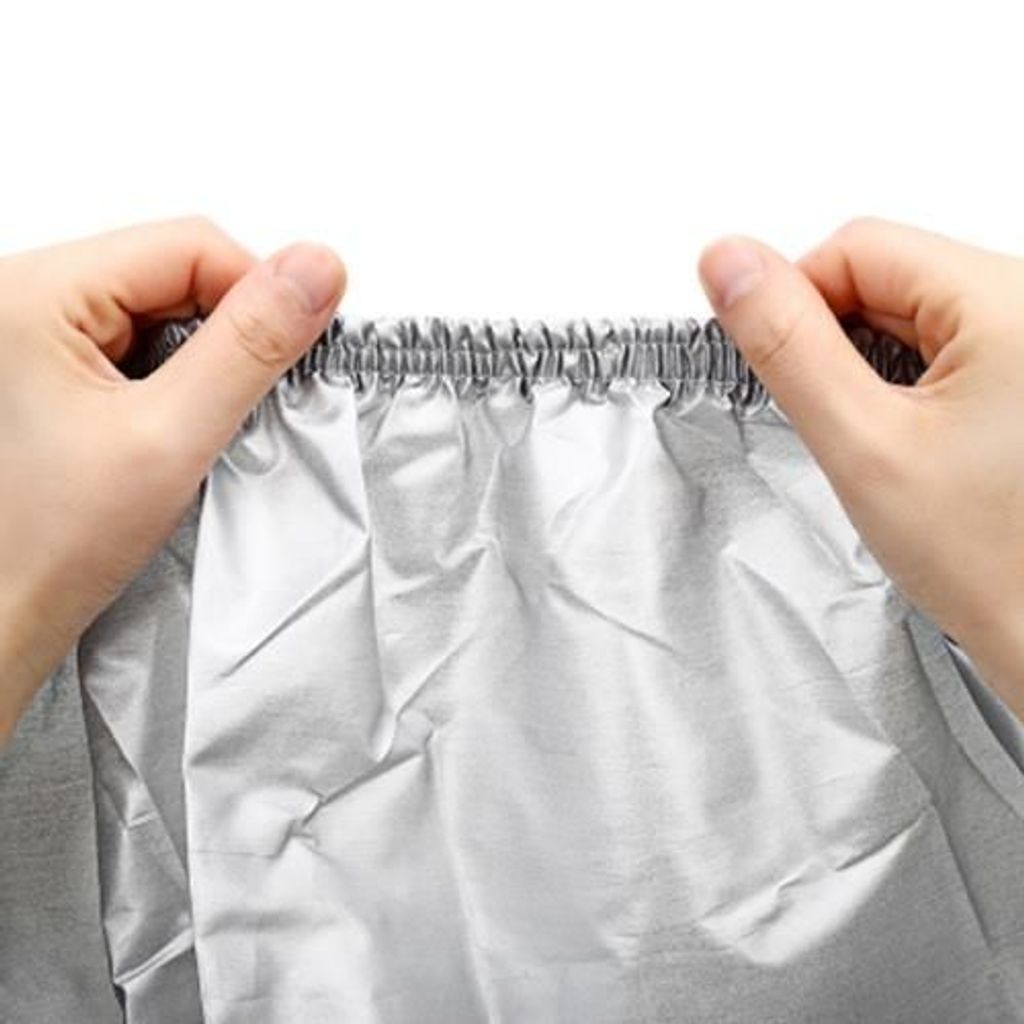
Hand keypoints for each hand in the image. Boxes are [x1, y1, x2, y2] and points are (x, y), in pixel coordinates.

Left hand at [0, 217, 346, 742]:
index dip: (260, 295)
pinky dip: (177, 377)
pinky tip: (170, 425)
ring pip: (163, 306)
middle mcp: (23, 296)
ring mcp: (32, 329)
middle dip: (230, 334)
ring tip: (194, 426)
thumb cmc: (45, 544)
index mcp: (32, 292)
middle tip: (239, 407)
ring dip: (205, 360)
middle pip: (176, 270)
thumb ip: (250, 348)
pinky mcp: (48, 361)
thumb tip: (316, 271)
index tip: (291, 356)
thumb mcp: (170, 438)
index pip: (190, 245)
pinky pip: (139, 340)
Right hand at [698, 216, 1023, 725]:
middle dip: (836, 341)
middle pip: (888, 273)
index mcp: (1009, 302)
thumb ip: (789, 346)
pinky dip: (907, 384)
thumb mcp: (864, 446)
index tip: (776, 366)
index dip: (795, 300)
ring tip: (884, 442)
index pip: (857, 247)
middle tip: (839, 423)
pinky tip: (913, 440)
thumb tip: (730, 265)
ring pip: (912, 311)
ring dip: (870, 365)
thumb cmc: (997, 563)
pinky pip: (947, 344)